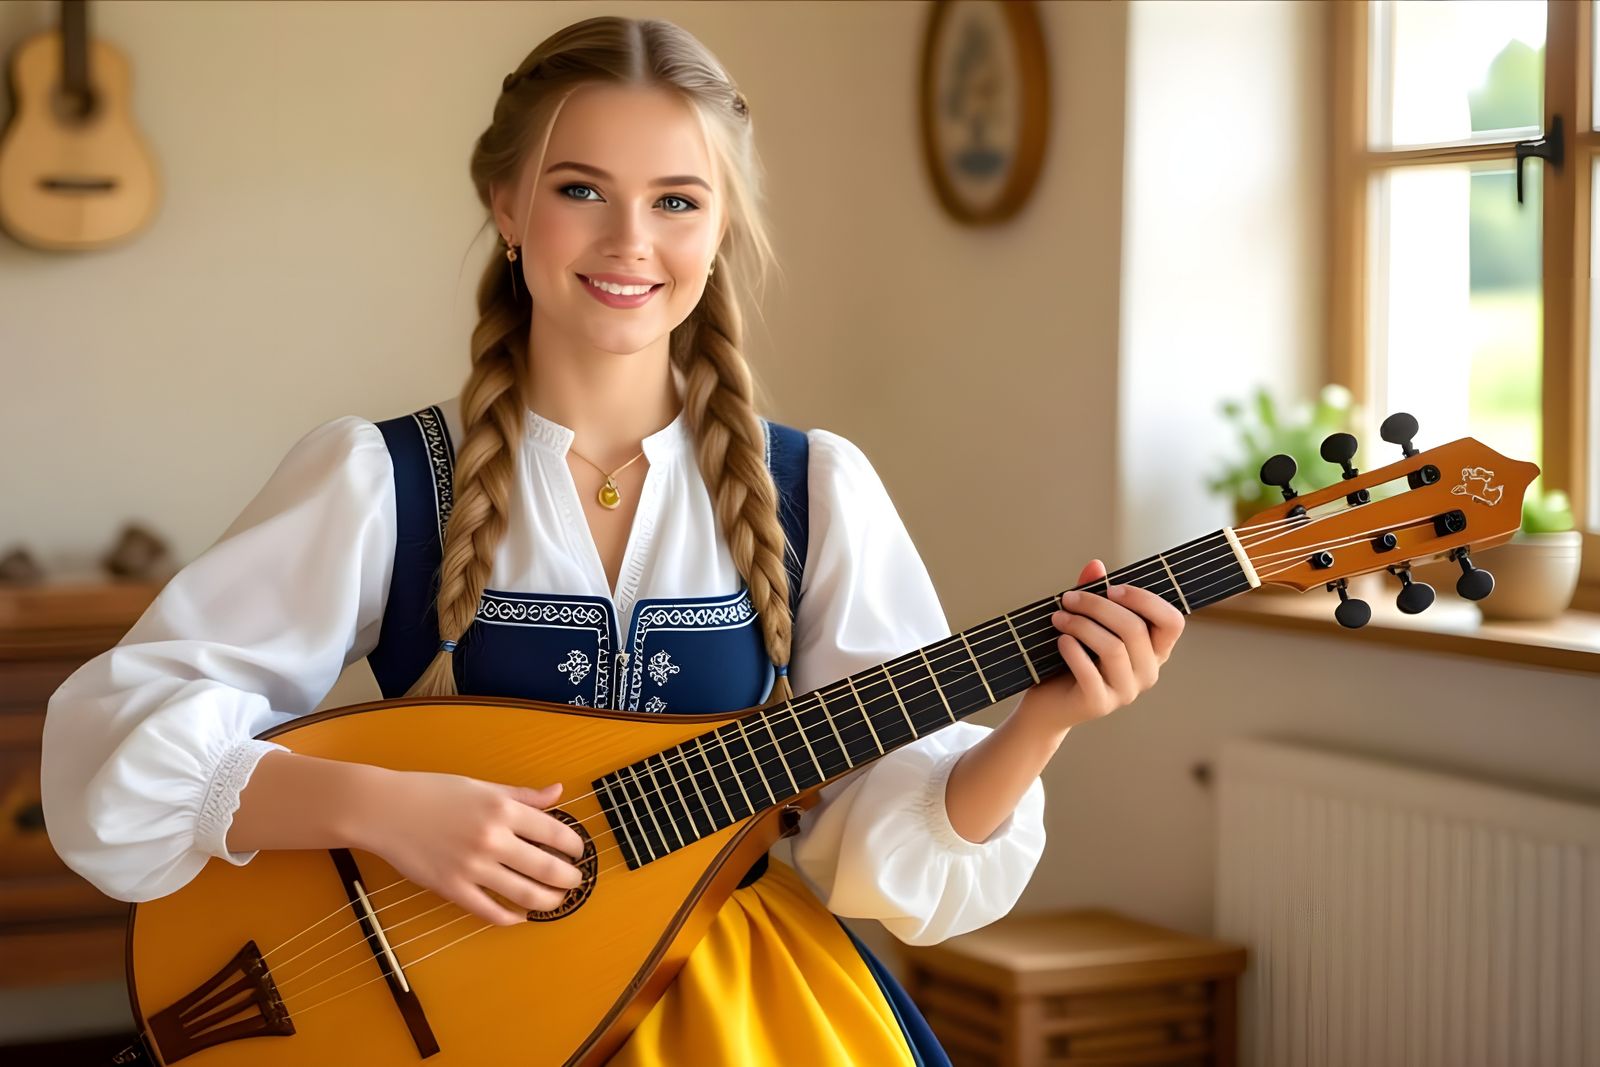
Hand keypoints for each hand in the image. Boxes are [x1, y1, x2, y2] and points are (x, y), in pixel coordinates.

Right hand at [352, 770, 586, 926]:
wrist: (387, 809)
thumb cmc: (434, 792)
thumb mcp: (482, 786)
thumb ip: (523, 795)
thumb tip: (558, 792)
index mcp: (502, 810)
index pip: (555, 832)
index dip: (575, 845)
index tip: (579, 851)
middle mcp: (492, 839)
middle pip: (547, 868)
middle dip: (569, 878)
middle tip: (575, 880)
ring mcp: (472, 867)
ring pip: (525, 894)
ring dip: (549, 901)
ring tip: (557, 899)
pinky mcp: (452, 888)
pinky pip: (490, 911)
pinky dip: (511, 917)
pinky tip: (521, 915)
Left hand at [1023, 559, 1185, 728]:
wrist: (1047, 702)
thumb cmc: (1072, 656)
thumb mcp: (1084, 621)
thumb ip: (1093, 593)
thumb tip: (1096, 565)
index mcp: (1154, 649)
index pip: (1172, 622)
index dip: (1145, 600)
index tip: (1111, 587)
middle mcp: (1147, 671)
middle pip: (1134, 629)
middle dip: (1097, 606)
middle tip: (1068, 598)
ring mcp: (1126, 691)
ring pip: (1113, 648)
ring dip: (1081, 625)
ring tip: (1058, 617)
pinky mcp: (1100, 704)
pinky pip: (1090, 673)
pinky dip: (1073, 651)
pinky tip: (1061, 640)